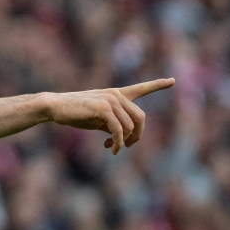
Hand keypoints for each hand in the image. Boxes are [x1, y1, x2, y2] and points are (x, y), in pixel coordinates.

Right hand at [48, 78, 174, 154]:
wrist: (56, 107)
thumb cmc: (76, 113)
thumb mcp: (98, 118)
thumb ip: (113, 123)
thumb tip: (125, 136)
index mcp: (116, 94)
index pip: (141, 88)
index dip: (158, 85)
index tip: (173, 80)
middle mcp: (116, 94)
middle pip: (141, 118)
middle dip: (137, 136)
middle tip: (127, 147)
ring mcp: (111, 100)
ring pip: (130, 126)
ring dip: (124, 142)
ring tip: (112, 147)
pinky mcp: (103, 108)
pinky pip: (119, 130)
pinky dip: (118, 143)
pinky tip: (111, 148)